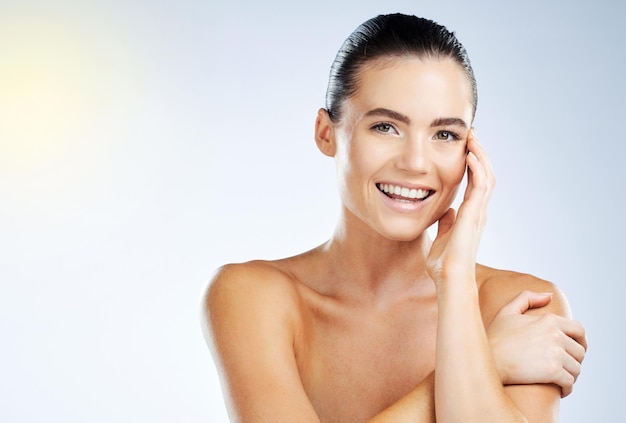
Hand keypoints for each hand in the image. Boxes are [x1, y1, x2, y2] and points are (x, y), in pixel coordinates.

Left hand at [427, 129, 495, 284]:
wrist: (448, 278)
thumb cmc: (444, 264)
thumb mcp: (442, 236)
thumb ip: (446, 223)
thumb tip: (446, 212)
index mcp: (471, 215)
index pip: (477, 182)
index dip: (474, 164)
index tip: (465, 147)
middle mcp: (478, 212)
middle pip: (486, 175)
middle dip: (479, 153)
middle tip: (471, 135)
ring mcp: (478, 213)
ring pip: (487, 176)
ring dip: (480, 155)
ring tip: (472, 138)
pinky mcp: (474, 215)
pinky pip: (480, 187)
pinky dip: (476, 169)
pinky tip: (469, 155)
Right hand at [488, 291, 586, 396]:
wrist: (485, 359)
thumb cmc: (494, 336)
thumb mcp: (507, 311)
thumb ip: (528, 298)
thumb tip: (549, 296)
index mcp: (549, 320)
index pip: (579, 330)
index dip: (581, 342)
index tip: (576, 350)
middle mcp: (555, 335)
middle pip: (580, 351)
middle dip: (574, 361)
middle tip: (565, 368)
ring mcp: (555, 353)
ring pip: (576, 368)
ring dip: (571, 376)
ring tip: (561, 380)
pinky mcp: (552, 372)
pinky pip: (570, 382)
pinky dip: (567, 388)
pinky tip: (559, 390)